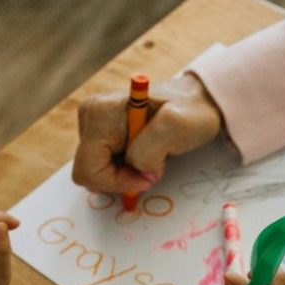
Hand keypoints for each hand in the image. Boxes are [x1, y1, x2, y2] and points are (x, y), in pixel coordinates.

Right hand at [72, 73, 222, 193]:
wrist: (196, 103)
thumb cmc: (190, 112)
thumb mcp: (177, 127)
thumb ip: (149, 150)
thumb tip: (137, 171)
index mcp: (100, 112)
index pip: (89, 169)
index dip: (118, 182)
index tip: (149, 175)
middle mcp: (89, 115)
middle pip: (88, 173)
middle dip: (121, 178)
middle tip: (152, 166)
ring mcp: (92, 124)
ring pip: (96, 172)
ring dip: (125, 174)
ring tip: (150, 155)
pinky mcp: (100, 134)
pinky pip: (103, 167)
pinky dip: (124, 170)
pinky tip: (143, 154)